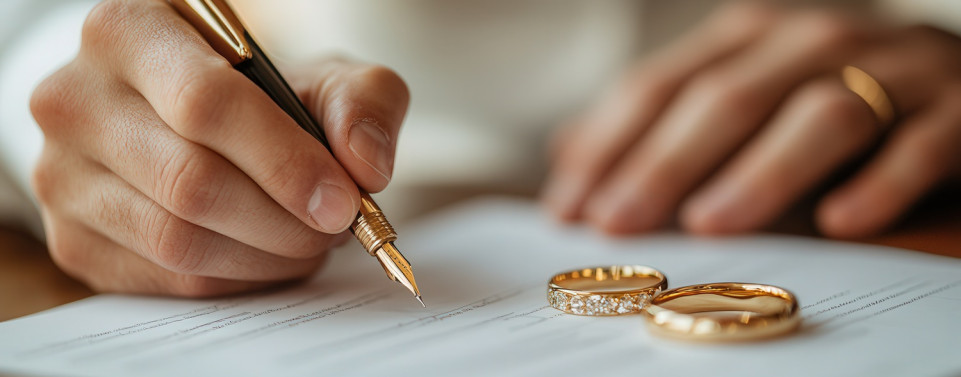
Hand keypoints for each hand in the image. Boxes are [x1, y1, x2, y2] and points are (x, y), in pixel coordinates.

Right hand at [29, 0, 408, 295]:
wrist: (184, 123)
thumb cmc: (256, 94)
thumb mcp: (319, 76)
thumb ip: (361, 102)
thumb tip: (365, 166)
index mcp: (130, 30)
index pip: (204, 103)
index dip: (284, 162)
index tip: (344, 200)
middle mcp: (74, 97)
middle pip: (190, 181)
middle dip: (283, 220)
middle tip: (336, 228)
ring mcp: (60, 173)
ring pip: (175, 240)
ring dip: (265, 256)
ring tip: (310, 241)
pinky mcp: (70, 238)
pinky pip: (167, 279)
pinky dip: (237, 279)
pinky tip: (268, 257)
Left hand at [544, 2, 960, 237]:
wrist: (957, 81)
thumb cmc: (831, 95)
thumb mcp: (741, 98)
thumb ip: (664, 124)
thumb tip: (571, 155)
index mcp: (748, 37)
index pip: (659, 86)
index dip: (608, 145)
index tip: (568, 206)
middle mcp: (811, 41)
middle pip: (725, 99)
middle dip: (663, 163)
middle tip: (617, 221)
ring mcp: (890, 68)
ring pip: (818, 114)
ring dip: (761, 173)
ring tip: (710, 224)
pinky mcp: (956, 111)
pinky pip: (918, 146)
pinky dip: (879, 183)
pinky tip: (840, 223)